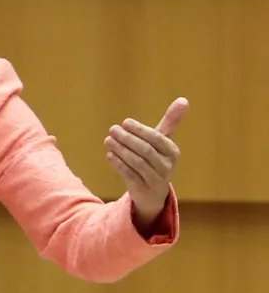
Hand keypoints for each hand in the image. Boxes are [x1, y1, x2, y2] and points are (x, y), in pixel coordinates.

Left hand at [104, 97, 188, 223]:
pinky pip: (130, 175)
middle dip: (127, 139)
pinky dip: (118, 164)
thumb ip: (170, 121)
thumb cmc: (156, 159)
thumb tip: (183, 99)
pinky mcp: (143, 189)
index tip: (125, 122)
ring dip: (120, 150)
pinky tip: (109, 155)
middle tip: (112, 129)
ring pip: (137, 163)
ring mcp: (156, 180)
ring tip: (108, 140)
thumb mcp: (163, 141)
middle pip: (145, 150)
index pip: (157, 139)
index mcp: (172, 152)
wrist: (153, 192)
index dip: (140, 130)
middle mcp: (167, 166)